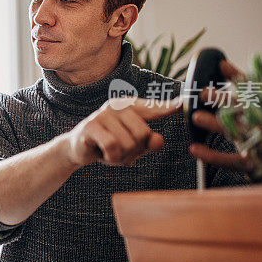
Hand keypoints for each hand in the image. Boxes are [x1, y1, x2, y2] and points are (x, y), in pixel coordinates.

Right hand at [64, 97, 181, 166]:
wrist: (78, 148)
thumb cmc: (110, 144)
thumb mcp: (134, 146)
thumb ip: (150, 143)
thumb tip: (157, 140)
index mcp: (131, 107)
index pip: (154, 108)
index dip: (169, 107)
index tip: (183, 104)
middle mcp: (118, 105)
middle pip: (144, 134)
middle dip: (135, 150)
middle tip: (120, 150)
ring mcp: (103, 114)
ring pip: (128, 143)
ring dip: (120, 156)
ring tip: (110, 152)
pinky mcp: (90, 126)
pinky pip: (112, 146)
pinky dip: (111, 157)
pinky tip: (102, 153)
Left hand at [188, 60, 253, 171]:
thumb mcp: (256, 108)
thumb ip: (242, 87)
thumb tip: (222, 65)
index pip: (254, 90)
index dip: (238, 77)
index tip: (221, 66)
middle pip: (244, 110)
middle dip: (223, 101)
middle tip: (203, 92)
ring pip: (237, 133)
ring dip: (216, 125)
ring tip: (196, 117)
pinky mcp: (254, 165)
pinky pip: (231, 161)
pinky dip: (212, 156)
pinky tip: (195, 149)